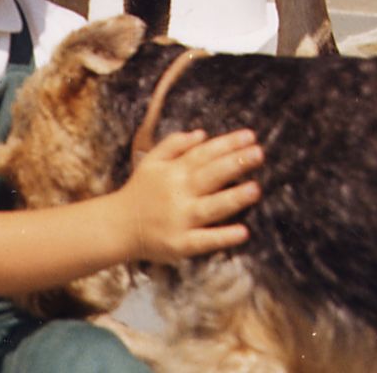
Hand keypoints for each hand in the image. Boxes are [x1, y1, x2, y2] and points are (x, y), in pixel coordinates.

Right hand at [118, 128, 262, 263]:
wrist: (117, 226)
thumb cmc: (139, 192)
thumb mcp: (150, 162)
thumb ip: (173, 145)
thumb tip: (201, 133)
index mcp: (172, 172)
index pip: (203, 153)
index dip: (227, 144)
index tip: (250, 136)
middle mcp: (177, 193)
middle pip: (210, 175)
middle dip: (235, 163)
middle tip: (259, 153)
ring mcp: (180, 219)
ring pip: (211, 207)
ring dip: (233, 198)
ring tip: (255, 188)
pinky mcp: (181, 243)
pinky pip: (204, 240)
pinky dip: (222, 237)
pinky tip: (243, 232)